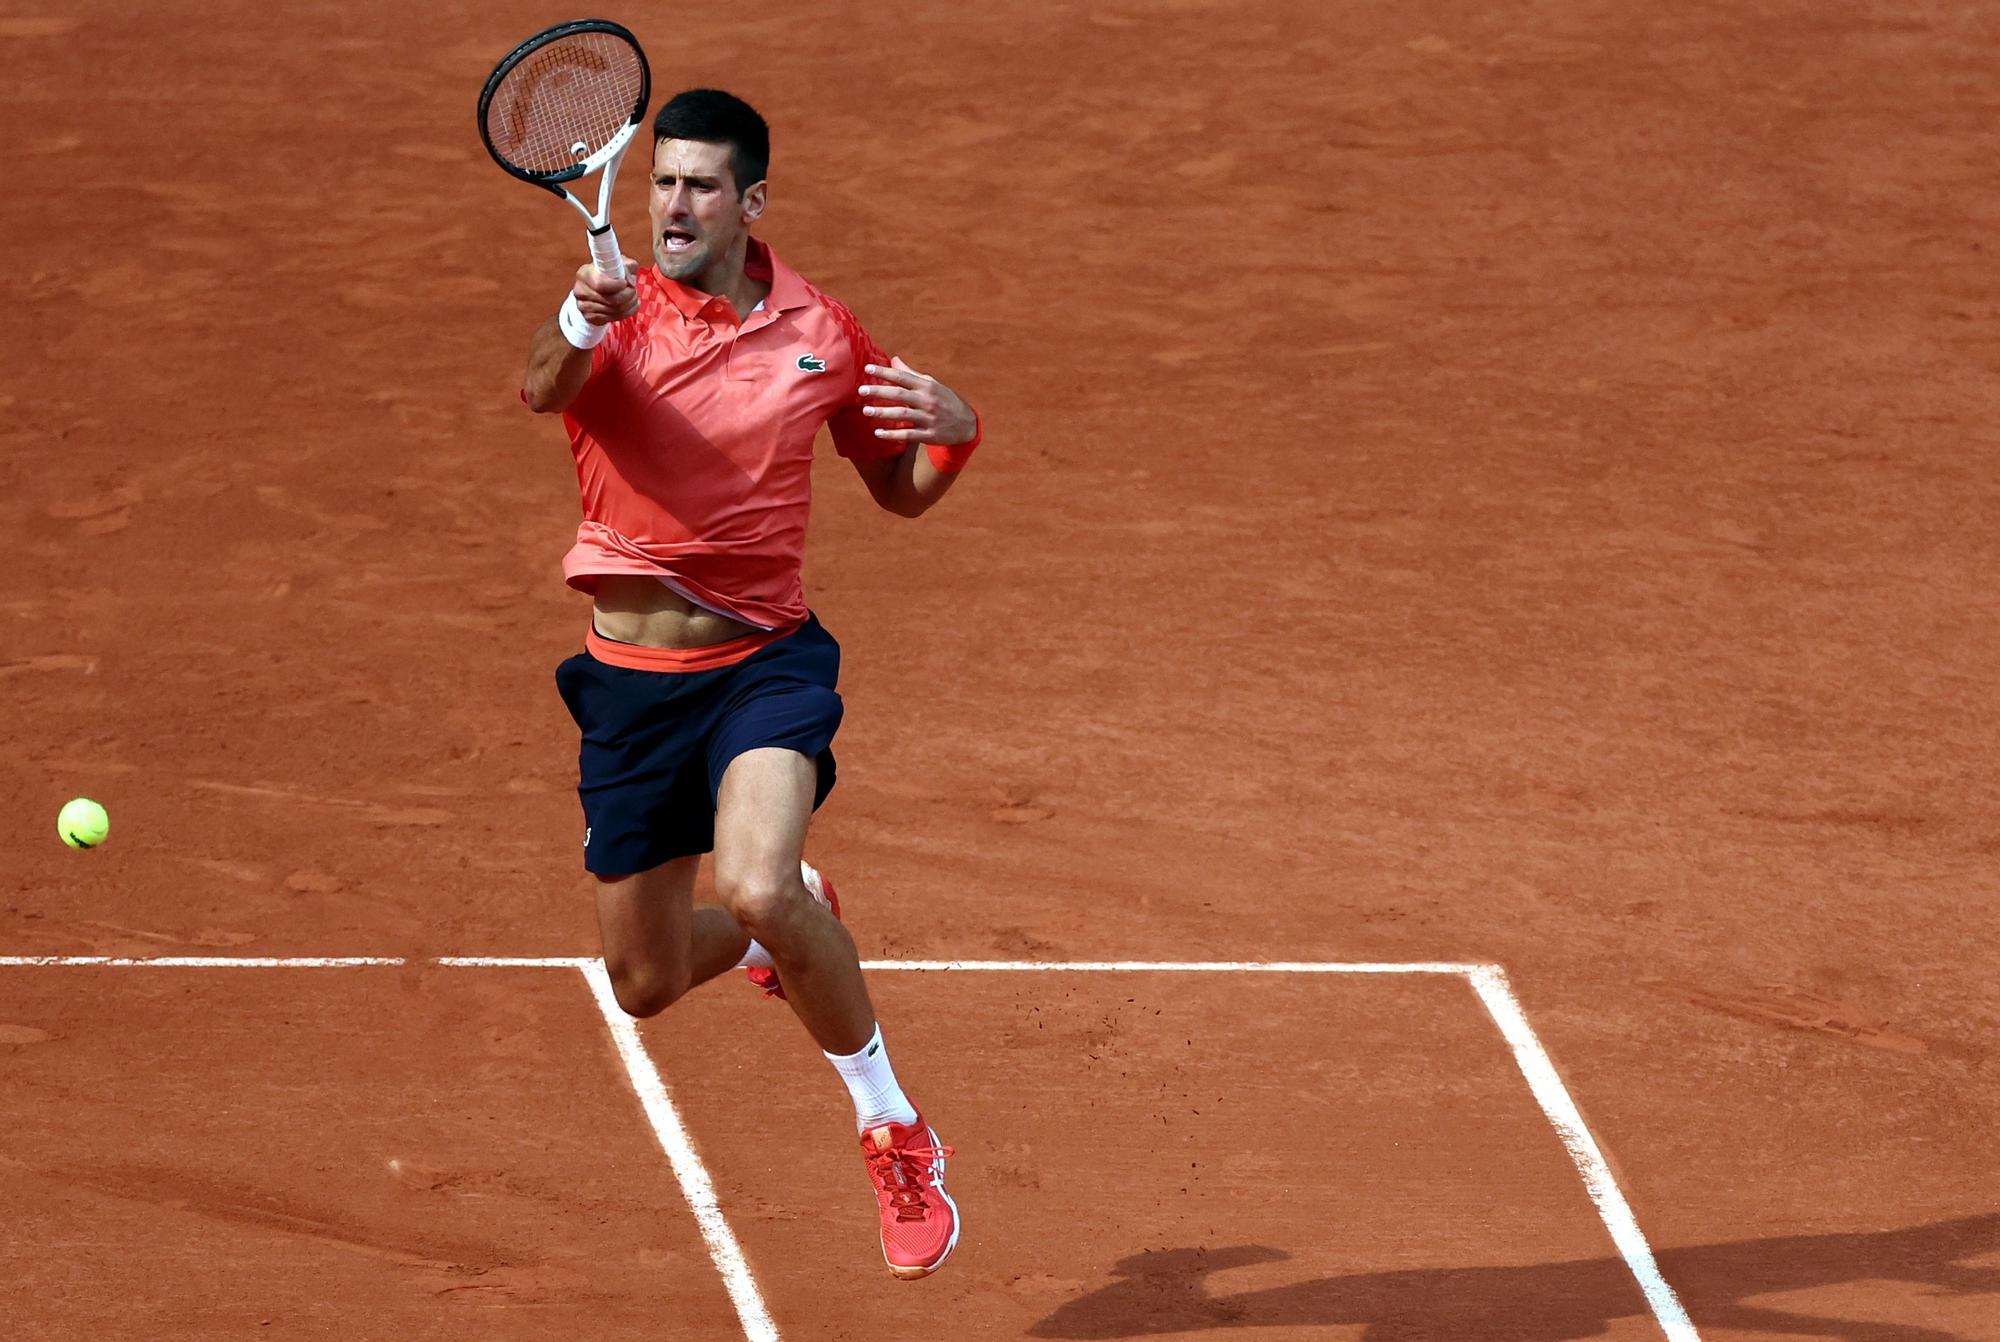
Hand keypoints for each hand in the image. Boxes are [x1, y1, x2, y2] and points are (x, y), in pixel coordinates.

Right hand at [572, 260, 638, 325]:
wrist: (594, 288)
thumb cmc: (608, 273)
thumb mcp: (618, 263)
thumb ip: (628, 266)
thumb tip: (629, 280)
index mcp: (584, 273)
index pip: (601, 284)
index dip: (617, 285)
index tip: (625, 282)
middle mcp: (580, 290)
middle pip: (612, 300)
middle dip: (629, 295)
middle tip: (633, 290)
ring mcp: (583, 306)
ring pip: (616, 311)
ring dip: (630, 304)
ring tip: (632, 297)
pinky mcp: (590, 318)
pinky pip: (614, 318)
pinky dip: (626, 313)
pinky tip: (627, 305)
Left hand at [859, 357, 976, 445]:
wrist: (966, 424)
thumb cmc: (944, 400)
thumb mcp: (931, 384)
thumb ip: (911, 374)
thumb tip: (894, 360)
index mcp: (926, 386)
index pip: (902, 376)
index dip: (885, 372)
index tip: (868, 368)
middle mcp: (927, 401)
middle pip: (900, 394)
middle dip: (880, 391)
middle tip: (861, 390)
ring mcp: (929, 418)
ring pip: (903, 414)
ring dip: (883, 413)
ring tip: (866, 411)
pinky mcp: (929, 435)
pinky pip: (908, 434)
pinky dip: (892, 434)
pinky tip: (878, 433)